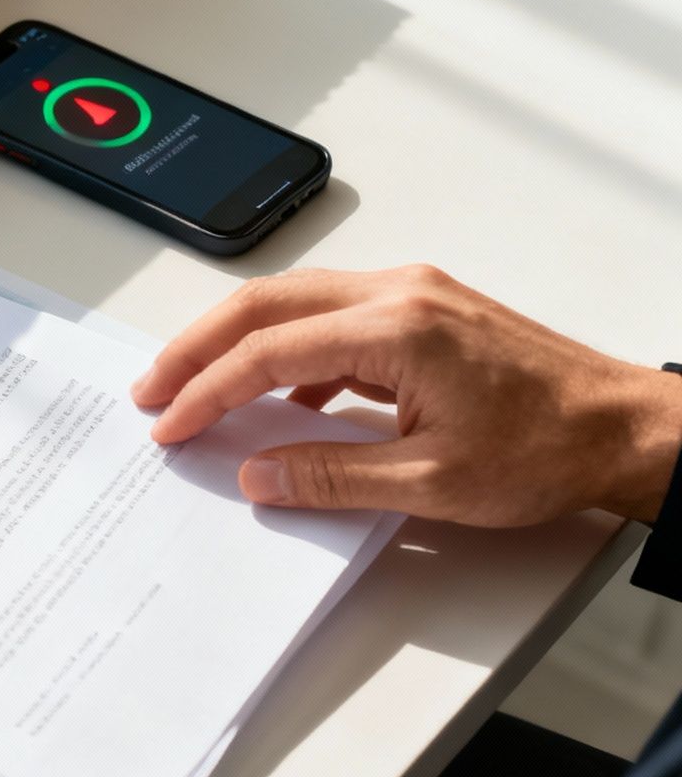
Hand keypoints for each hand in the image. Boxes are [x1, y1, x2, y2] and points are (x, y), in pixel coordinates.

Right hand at [130, 266, 681, 526]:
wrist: (625, 428)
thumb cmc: (550, 447)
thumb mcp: (432, 482)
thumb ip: (331, 477)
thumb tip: (261, 475)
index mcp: (397, 327)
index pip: (269, 352)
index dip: (208, 391)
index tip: (171, 424)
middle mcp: (399, 294)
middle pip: (265, 303)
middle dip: (197, 347)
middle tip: (152, 389)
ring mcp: (412, 296)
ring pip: (293, 302)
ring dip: (236, 343)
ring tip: (194, 386)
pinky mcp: (422, 311)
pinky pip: (330, 317)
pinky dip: (286, 349)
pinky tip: (279, 395)